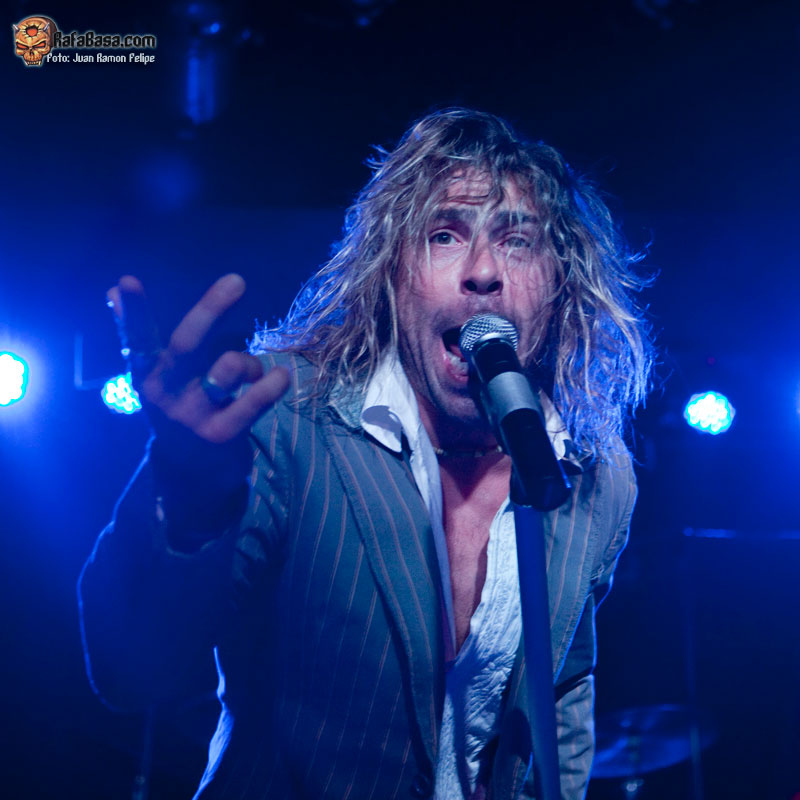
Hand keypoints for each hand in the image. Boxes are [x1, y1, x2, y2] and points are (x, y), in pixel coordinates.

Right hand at [109, 273, 289, 445]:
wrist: (190, 472)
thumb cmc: (182, 405)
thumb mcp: (162, 374)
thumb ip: (144, 334)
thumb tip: (114, 290)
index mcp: (147, 372)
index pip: (137, 337)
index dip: (133, 312)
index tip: (127, 281)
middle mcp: (163, 392)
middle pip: (187, 344)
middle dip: (211, 309)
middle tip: (237, 281)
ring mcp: (190, 414)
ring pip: (227, 367)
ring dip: (248, 362)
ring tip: (254, 372)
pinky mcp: (219, 434)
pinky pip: (251, 402)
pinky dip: (270, 386)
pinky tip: (281, 377)